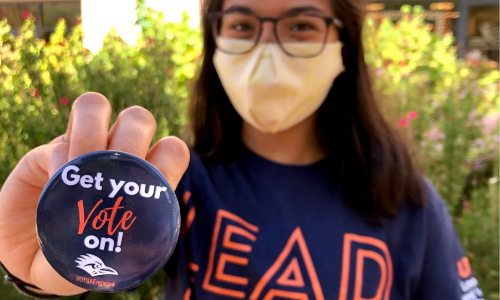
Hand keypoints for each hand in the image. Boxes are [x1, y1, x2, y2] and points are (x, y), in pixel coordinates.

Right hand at [0, 92, 189, 295]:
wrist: (39, 263)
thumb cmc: (88, 257)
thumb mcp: (119, 252)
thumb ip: (138, 226)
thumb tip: (145, 201)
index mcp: (143, 177)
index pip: (172, 147)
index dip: (168, 155)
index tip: (152, 186)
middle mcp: (116, 157)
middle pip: (138, 117)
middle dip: (131, 137)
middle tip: (116, 175)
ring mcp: (82, 150)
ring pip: (95, 106)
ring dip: (92, 133)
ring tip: (82, 171)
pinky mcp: (45, 155)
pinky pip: (58, 143)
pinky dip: (60, 163)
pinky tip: (56, 190)